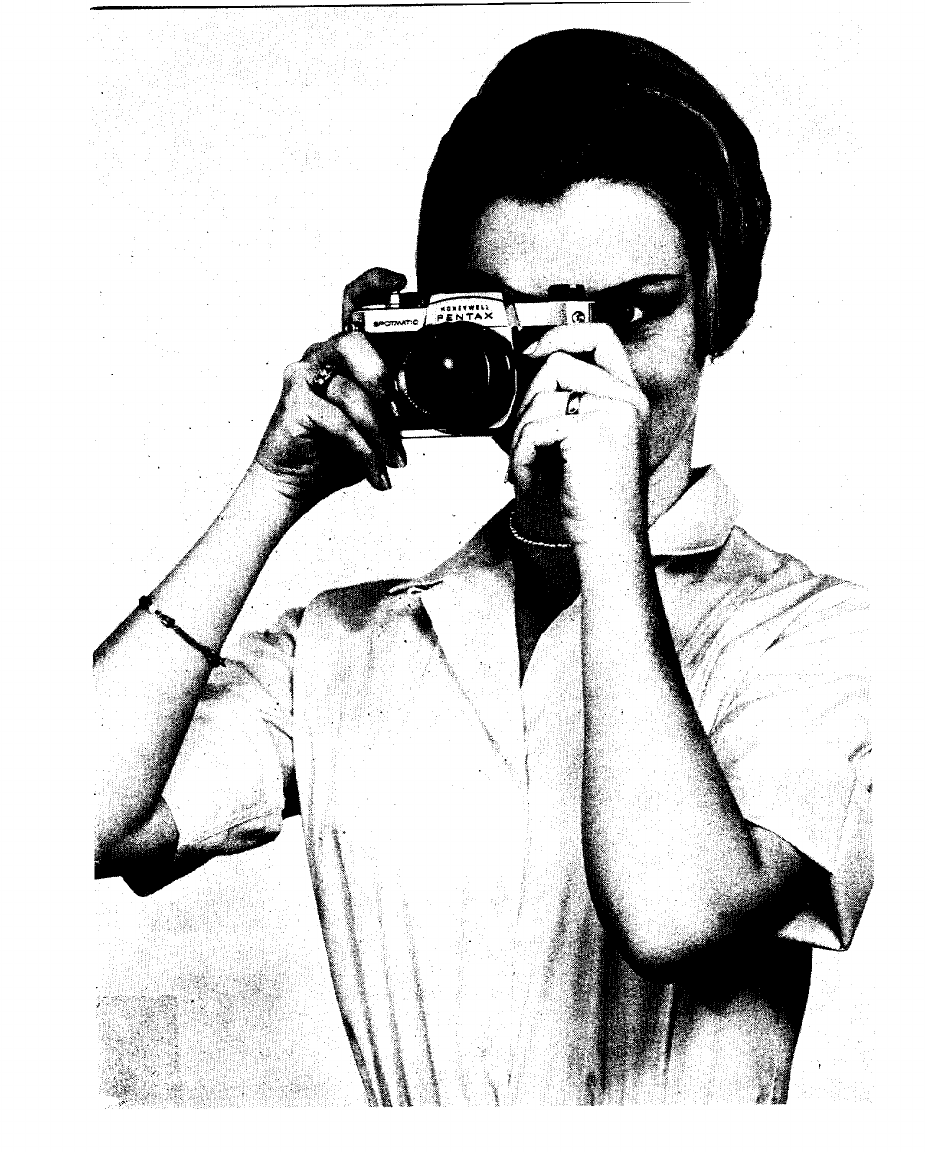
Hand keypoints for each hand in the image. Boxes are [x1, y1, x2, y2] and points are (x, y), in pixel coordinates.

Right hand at [253, 268, 407, 507]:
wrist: (295, 481)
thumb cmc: (334, 449)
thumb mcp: (378, 426)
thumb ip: (398, 408)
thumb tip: (437, 411)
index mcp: (345, 353)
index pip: (354, 303)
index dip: (374, 284)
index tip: (401, 282)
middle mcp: (322, 355)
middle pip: (354, 343)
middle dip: (384, 379)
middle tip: (400, 414)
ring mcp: (304, 376)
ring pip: (351, 390)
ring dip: (381, 431)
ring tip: (394, 459)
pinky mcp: (294, 402)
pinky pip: (339, 421)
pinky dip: (365, 451)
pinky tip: (378, 474)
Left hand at [508, 323, 649, 544]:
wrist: (607, 541)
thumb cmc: (591, 505)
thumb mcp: (578, 445)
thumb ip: (562, 407)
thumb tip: (521, 376)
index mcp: (628, 401)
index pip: (601, 337)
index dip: (562, 334)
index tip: (532, 350)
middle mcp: (627, 400)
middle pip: (558, 363)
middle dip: (527, 401)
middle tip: (524, 441)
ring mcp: (613, 411)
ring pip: (541, 396)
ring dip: (521, 435)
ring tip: (529, 468)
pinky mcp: (593, 427)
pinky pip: (534, 427)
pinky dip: (521, 457)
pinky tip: (531, 480)